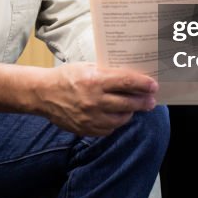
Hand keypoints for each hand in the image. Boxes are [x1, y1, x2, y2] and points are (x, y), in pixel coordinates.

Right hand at [36, 63, 157, 135]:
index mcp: (95, 80)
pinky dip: (115, 122)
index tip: (153, 86)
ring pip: (121, 119)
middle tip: (151, 100)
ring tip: (132, 108)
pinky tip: (116, 116)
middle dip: (143, 102)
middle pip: (128, 103)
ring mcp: (91, 117)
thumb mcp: (86, 67)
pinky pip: (109, 129)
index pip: (127, 83)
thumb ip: (107, 73)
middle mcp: (95, 100)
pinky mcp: (87, 129)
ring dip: (130, 113)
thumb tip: (130, 78)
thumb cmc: (66, 77)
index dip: (143, 84)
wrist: (43, 94)